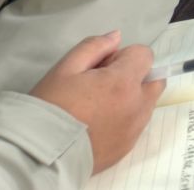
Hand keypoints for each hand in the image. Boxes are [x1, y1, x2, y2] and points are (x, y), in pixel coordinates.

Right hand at [29, 32, 161, 174]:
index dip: (123, 57)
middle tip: (103, 86)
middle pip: (154, 80)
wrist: (39, 156)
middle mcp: (137, 106)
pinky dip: (125, 120)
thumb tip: (117, 37)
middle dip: (135, 77)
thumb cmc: (50, 107)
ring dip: (131, 99)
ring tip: (98, 108)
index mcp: (124, 83)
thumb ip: (94, 47)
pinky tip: (98, 126)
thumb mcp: (65, 69)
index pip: (144, 55)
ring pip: (146, 104)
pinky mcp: (128, 148)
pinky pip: (136, 126)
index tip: (101, 68)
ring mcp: (135, 130)